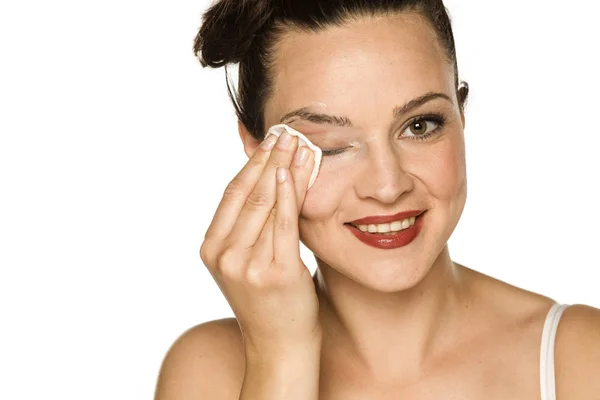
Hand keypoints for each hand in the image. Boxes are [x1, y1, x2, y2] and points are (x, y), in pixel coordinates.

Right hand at [200, 131, 320, 353]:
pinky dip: (291, 193)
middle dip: (270, 158)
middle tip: (287, 130)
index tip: (270, 139)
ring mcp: (247, 265)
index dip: (252, 162)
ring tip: (299, 143)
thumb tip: (265, 177)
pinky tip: (295, 171)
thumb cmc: (268, 299)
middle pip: (249, 193)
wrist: (280, 345)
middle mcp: (224, 255)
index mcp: (211, 248)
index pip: (232, 193)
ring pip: (268, 203)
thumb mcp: (247, 260)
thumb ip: (249, 224)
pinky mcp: (275, 273)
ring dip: (285, 168)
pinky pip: (285, 222)